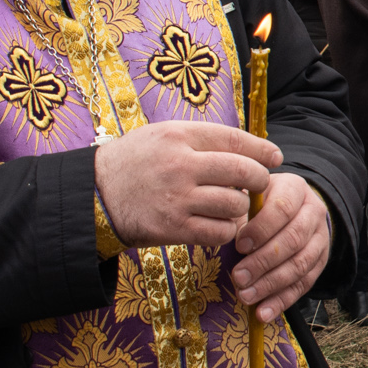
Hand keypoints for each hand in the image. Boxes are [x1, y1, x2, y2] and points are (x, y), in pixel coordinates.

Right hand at [97, 120, 269, 247]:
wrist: (93, 194)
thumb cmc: (133, 163)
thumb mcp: (161, 136)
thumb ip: (200, 139)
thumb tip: (249, 148)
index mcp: (178, 136)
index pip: (234, 139)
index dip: (261, 149)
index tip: (274, 157)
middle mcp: (180, 165)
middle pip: (243, 172)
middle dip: (259, 180)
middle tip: (258, 185)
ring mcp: (178, 198)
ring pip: (235, 204)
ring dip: (240, 207)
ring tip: (229, 205)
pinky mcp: (173, 228)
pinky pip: (220, 231)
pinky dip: (225, 230)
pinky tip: (217, 224)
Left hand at [228, 171, 332, 321]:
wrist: (295, 208)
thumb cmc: (262, 203)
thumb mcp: (251, 197)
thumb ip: (239, 210)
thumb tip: (220, 229)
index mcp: (295, 189)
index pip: (283, 208)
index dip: (261, 229)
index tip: (239, 245)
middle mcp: (313, 212)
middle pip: (293, 239)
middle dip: (263, 262)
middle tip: (238, 277)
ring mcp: (321, 239)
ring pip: (300, 264)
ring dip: (271, 284)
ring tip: (245, 296)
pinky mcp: (320, 262)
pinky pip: (304, 285)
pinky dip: (282, 301)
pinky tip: (263, 313)